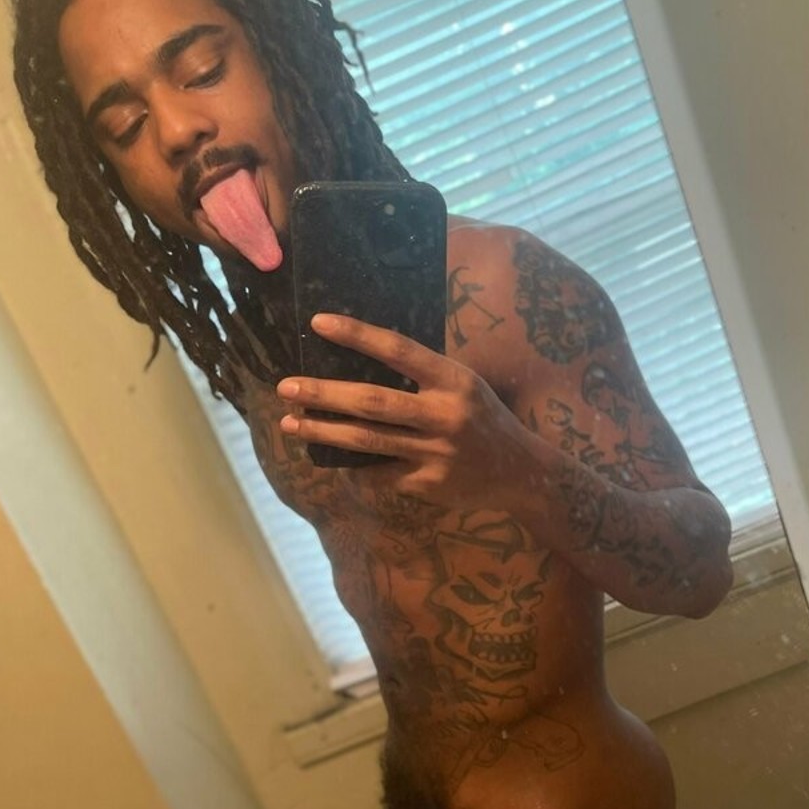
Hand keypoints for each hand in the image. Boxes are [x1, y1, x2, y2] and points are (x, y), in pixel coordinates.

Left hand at [277, 314, 529, 505]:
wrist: (521, 472)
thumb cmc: (485, 419)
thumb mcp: (464, 385)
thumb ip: (424, 375)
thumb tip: (361, 361)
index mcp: (454, 380)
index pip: (398, 350)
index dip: (356, 335)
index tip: (317, 323)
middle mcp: (444, 415)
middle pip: (371, 401)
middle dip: (324, 394)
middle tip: (286, 387)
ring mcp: (435, 453)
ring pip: (367, 441)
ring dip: (324, 431)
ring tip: (290, 423)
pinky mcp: (428, 485)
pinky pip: (379, 473)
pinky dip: (352, 465)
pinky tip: (329, 458)